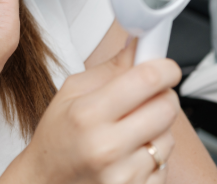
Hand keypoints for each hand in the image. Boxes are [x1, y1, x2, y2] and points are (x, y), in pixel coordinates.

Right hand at [0, 40, 180, 183]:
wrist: (47, 181)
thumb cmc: (57, 136)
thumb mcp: (71, 92)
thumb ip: (110, 68)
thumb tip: (138, 46)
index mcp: (88, 113)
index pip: (146, 80)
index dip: (164, 68)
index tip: (166, 66)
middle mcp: (108, 146)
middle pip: (166, 107)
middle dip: (163, 95)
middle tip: (148, 95)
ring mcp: (124, 175)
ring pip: (169, 137)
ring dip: (158, 127)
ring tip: (132, 129)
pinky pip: (165, 164)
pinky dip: (154, 154)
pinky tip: (131, 152)